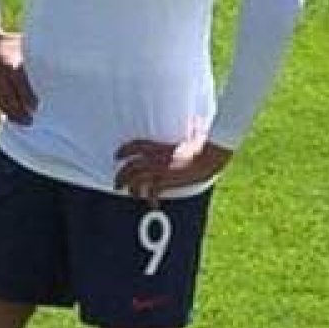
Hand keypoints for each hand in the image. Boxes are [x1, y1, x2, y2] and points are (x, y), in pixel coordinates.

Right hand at [0, 21, 37, 124]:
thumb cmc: (9, 43)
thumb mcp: (22, 45)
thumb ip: (35, 56)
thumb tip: (58, 61)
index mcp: (9, 63)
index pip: (19, 83)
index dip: (28, 97)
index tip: (38, 107)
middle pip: (8, 98)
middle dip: (20, 111)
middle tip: (32, 121)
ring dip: (10, 115)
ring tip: (24, 123)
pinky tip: (3, 120)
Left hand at [114, 132, 231, 205]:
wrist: (212, 154)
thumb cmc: (206, 143)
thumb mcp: (194, 133)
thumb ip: (190, 128)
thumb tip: (196, 122)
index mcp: (159, 145)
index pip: (134, 145)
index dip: (123, 151)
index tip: (116, 157)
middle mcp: (156, 156)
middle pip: (129, 167)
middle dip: (120, 176)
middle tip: (117, 185)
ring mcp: (161, 168)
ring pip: (136, 180)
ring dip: (132, 189)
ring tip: (132, 196)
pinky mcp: (168, 180)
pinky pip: (153, 192)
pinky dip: (151, 199)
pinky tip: (154, 204)